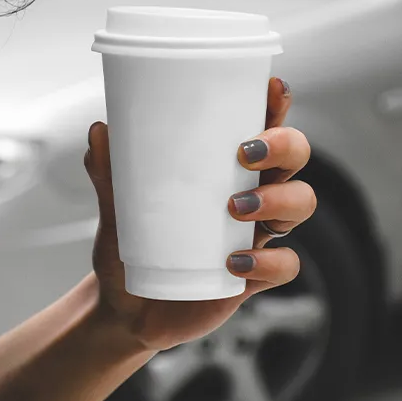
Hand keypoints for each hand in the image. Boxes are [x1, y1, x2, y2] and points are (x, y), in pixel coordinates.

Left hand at [84, 77, 316, 351]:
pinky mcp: (257, 276)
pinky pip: (286, 265)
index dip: (277, 107)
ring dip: (278, 200)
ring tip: (235, 208)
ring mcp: (259, 235)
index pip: (264, 128)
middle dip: (284, 147)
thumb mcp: (116, 210)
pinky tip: (234, 263)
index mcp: (227, 170)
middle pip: (295, 159)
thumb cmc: (132, 250)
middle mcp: (253, 195)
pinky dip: (267, 262)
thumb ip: (109, 174)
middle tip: (245, 154)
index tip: (272, 89)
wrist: (126, 311)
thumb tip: (99, 131)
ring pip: (301, 204)